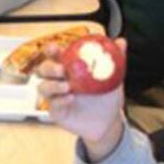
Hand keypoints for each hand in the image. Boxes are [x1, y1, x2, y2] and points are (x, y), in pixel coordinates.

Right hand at [36, 41, 127, 161]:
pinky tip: (70, 99)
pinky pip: (52, 105)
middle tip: (62, 70)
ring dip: (53, 85)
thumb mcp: (113, 77)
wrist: (109, 121)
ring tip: (68, 87)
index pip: (55, 55)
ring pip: (43, 87)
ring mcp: (56, 96)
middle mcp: (59, 80)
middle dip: (49, 68)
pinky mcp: (57, 112)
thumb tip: (121, 42)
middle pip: (43, 70)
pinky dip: (60, 101)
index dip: (51, 50)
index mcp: (69, 68)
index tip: (54, 49)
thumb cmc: (107, 97)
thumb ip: (115, 59)